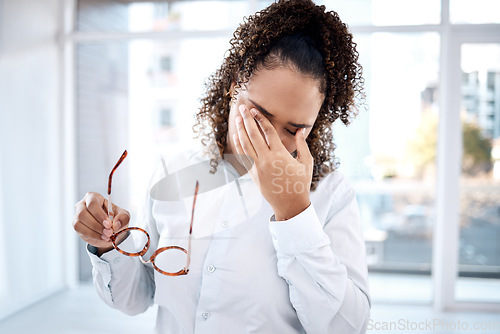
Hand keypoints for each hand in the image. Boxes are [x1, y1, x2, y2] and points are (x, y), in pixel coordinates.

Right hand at [73, 192, 129, 254]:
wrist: (111, 228)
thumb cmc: (115, 217)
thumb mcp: (124, 216)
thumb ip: (123, 218)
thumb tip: (115, 224)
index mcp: (93, 197)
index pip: (92, 203)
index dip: (99, 215)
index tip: (109, 224)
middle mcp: (82, 204)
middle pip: (82, 213)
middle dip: (97, 225)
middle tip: (109, 232)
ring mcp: (77, 215)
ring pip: (79, 223)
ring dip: (94, 232)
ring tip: (107, 236)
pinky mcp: (77, 225)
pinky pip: (80, 231)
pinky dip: (92, 236)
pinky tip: (102, 238)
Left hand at [233, 104, 312, 220]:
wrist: (290, 204)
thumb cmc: (301, 183)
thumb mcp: (306, 163)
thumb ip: (302, 145)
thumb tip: (299, 130)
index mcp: (280, 155)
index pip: (268, 131)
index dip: (260, 119)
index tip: (255, 110)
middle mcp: (266, 159)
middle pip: (253, 134)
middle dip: (247, 119)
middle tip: (242, 107)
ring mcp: (257, 167)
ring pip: (245, 144)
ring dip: (240, 130)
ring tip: (237, 117)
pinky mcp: (252, 174)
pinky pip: (242, 156)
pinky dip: (238, 145)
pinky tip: (236, 135)